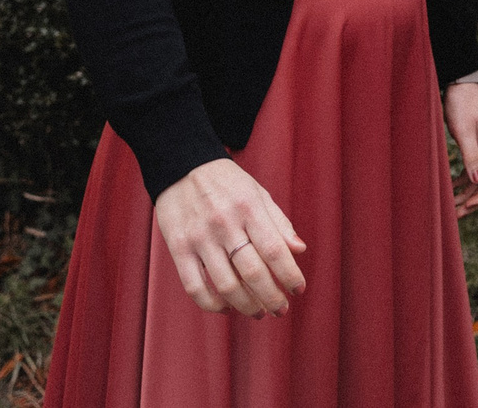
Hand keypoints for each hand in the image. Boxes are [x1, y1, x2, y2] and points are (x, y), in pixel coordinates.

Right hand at [152, 157, 307, 316]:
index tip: (298, 290)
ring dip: (246, 306)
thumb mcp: (257, 193)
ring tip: (258, 312)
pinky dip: (212, 305)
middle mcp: (224, 224)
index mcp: (248, 208)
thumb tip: (299, 250)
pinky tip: (226, 307)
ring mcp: (199, 238)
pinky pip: (195, 287)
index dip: (289, 275)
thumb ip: (279, 223)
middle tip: (280, 310)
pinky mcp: (178, 249)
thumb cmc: (226, 182)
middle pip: (252, 273)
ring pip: (226, 285)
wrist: (181, 166)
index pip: (275, 250)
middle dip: (271, 297)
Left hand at [443, 82, 477, 215]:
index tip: (468, 207)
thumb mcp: (465, 131)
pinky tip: (449, 187)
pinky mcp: (471, 143)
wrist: (459, 84)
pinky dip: (461, 180)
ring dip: (465, 192)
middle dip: (472, 199)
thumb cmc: (462, 104)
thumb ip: (471, 157)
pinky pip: (470, 168)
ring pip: (477, 177)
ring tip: (450, 207)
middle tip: (456, 215)